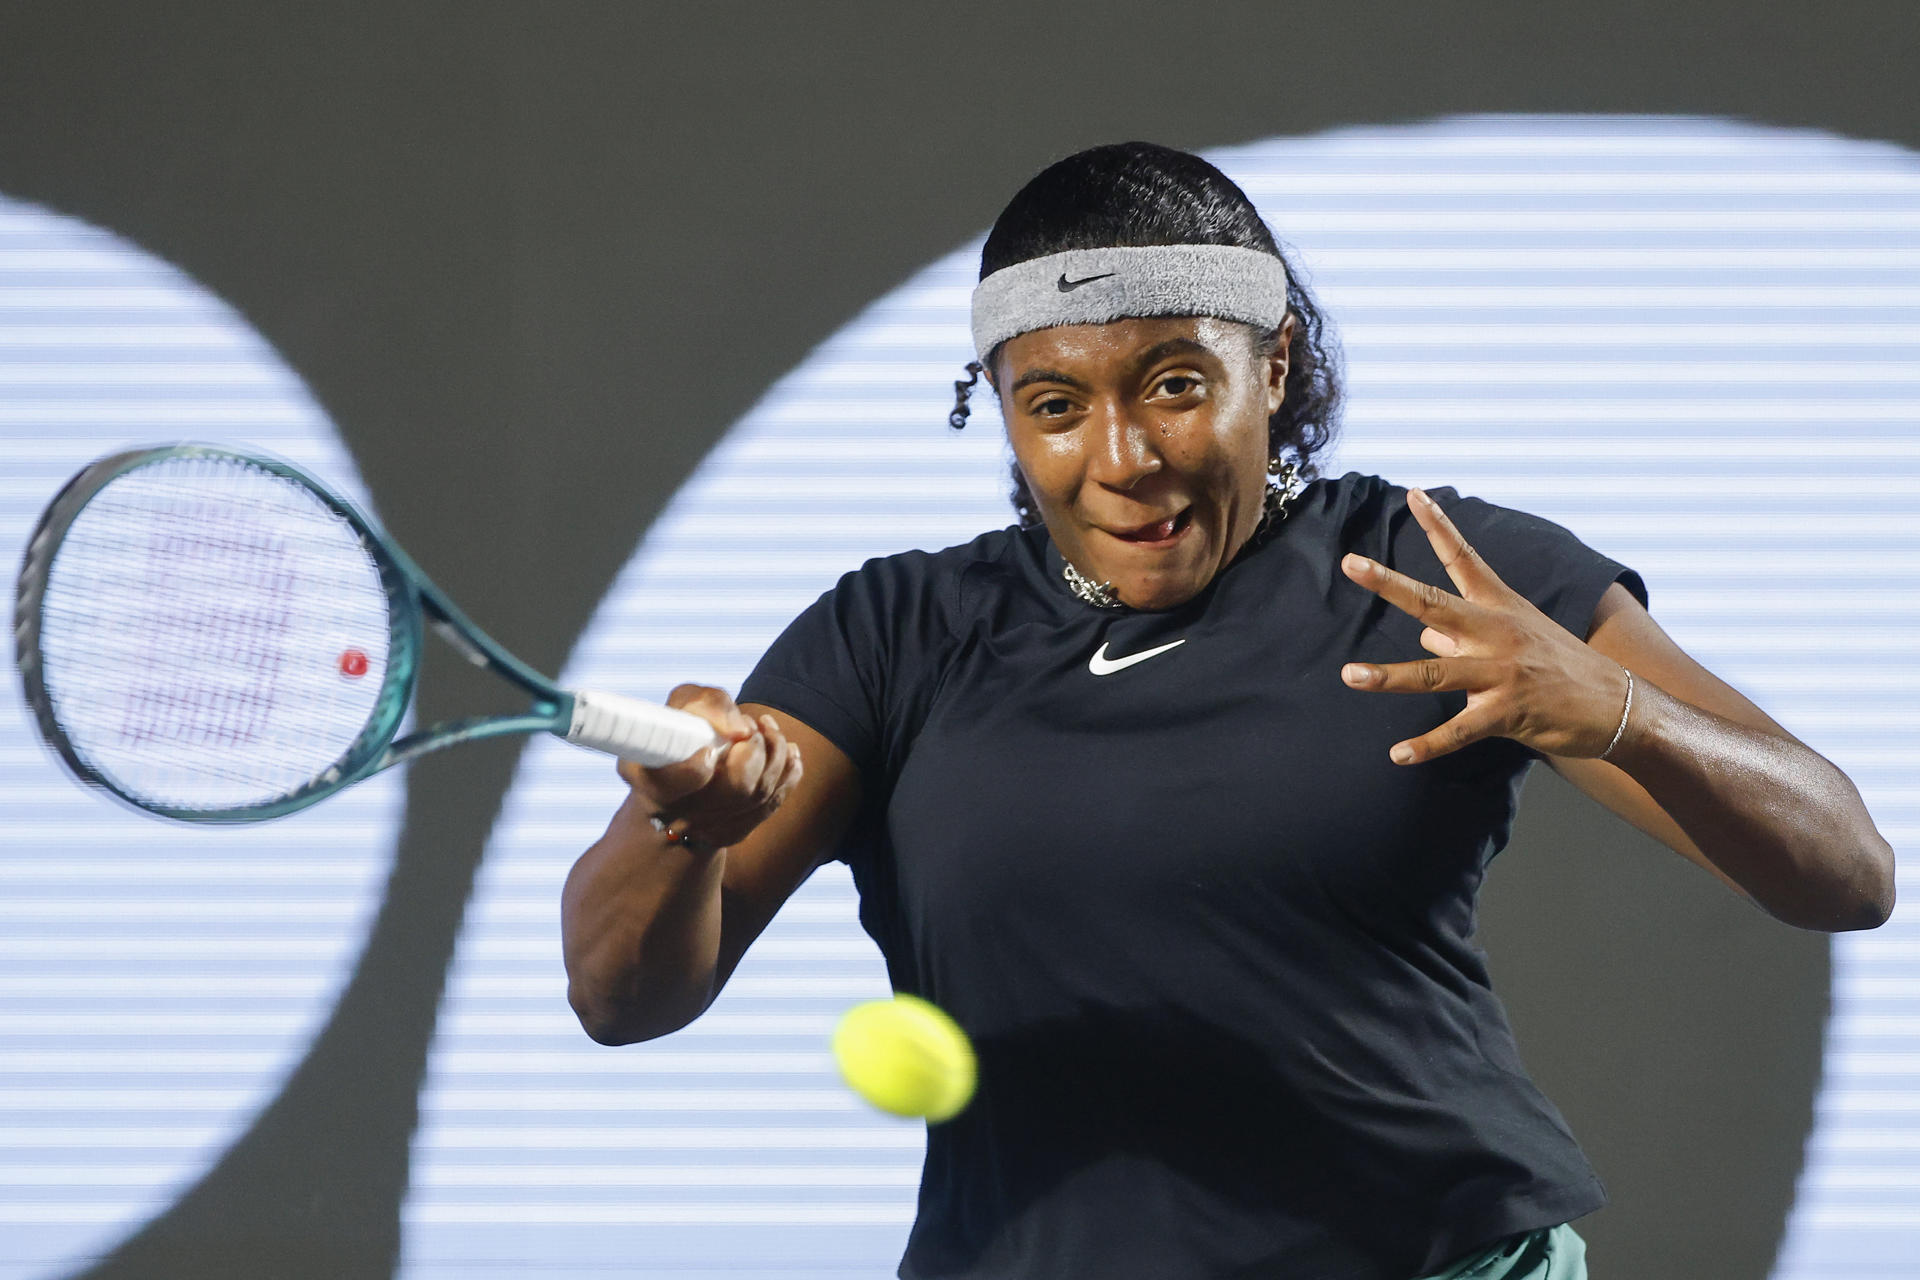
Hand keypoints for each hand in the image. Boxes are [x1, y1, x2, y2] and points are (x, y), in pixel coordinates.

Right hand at [615, 684, 803, 848]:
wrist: (681, 771)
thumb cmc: (681, 728)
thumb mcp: (682, 705)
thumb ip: (707, 704)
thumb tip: (743, 730)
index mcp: (650, 780)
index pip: (672, 786)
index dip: (694, 772)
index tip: (707, 752)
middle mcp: (678, 812)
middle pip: (735, 789)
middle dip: (754, 748)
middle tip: (749, 728)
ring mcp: (708, 827)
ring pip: (760, 794)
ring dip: (775, 752)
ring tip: (767, 728)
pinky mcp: (734, 831)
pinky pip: (774, 802)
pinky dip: (788, 771)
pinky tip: (787, 749)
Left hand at [1338, 488, 1629, 764]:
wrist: (1618, 704)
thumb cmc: (1560, 667)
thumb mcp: (1517, 637)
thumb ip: (1463, 634)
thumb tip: (1422, 635)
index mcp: (1500, 607)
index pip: (1464, 557)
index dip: (1439, 525)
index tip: (1413, 494)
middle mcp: (1496, 633)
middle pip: (1433, 605)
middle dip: (1390, 585)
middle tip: (1351, 565)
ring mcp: (1501, 672)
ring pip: (1433, 672)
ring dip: (1389, 676)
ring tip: (1350, 675)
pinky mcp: (1507, 712)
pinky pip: (1458, 731)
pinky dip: (1427, 745)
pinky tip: (1399, 755)